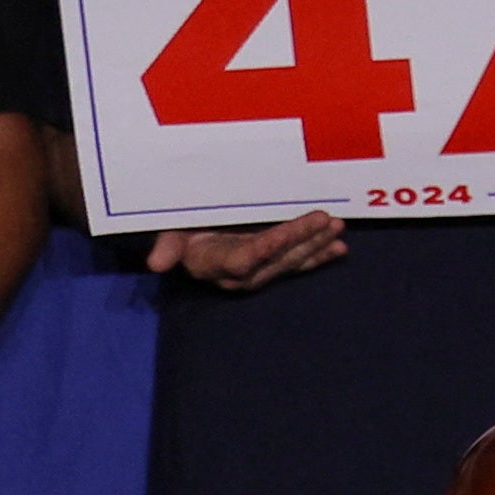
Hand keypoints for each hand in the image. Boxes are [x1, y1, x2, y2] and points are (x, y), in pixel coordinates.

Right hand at [142, 213, 344, 293]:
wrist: (189, 237)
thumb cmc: (181, 228)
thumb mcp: (169, 231)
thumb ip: (167, 245)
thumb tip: (156, 264)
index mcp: (215, 263)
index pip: (244, 259)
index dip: (266, 247)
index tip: (286, 232)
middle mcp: (240, 274)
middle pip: (274, 259)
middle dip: (301, 240)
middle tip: (325, 219)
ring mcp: (258, 271)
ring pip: (291, 261)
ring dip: (316, 246)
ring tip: (338, 228)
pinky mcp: (272, 266)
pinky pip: (298, 264)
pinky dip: (319, 256)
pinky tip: (339, 248)